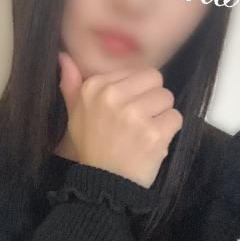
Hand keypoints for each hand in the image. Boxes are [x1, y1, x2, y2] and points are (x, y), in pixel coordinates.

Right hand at [57, 50, 182, 188]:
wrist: (103, 184)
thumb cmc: (91, 147)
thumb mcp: (75, 114)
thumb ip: (71, 84)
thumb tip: (63, 56)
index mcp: (94, 87)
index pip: (138, 72)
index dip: (136, 92)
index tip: (124, 113)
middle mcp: (112, 97)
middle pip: (156, 80)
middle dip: (152, 100)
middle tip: (139, 122)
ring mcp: (134, 115)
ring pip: (167, 98)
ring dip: (161, 116)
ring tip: (144, 133)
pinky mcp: (153, 133)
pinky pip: (176, 118)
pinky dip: (169, 131)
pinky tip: (153, 143)